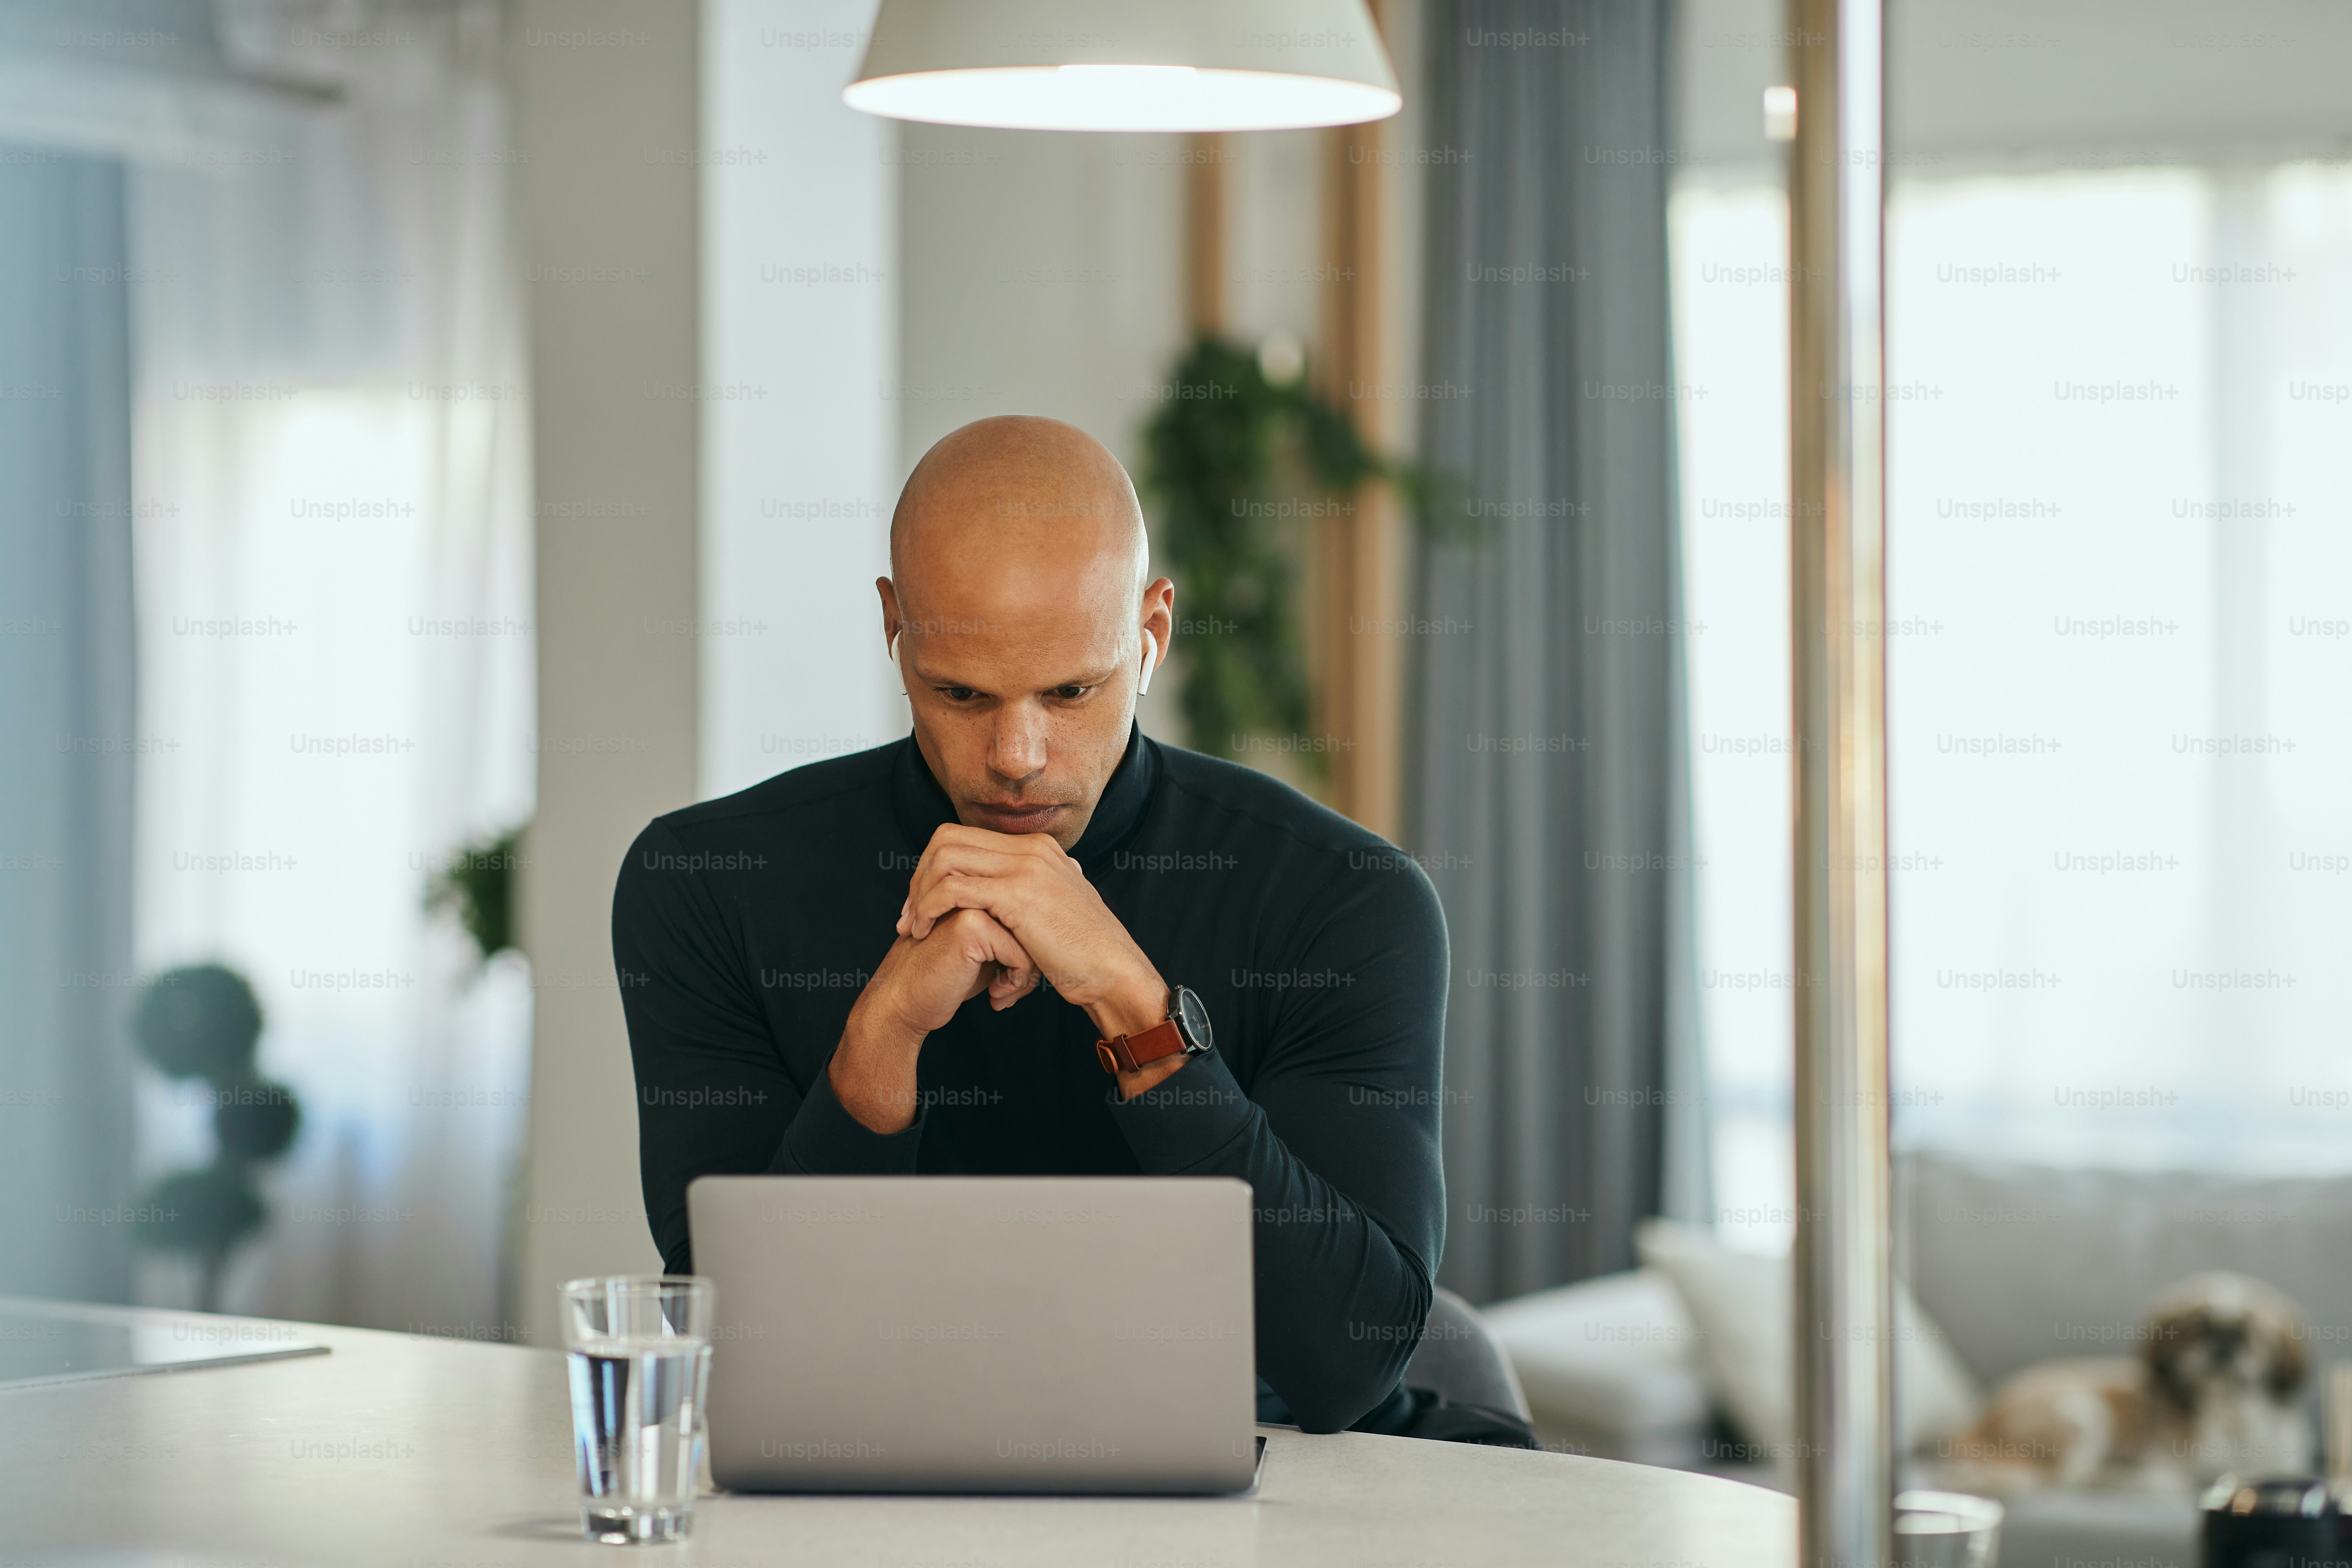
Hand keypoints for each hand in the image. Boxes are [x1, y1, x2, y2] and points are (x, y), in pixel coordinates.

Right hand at [830, 906, 1036, 1133]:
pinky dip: (1017, 982)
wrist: (905, 1003)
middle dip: (1033, 962)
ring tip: (1006, 993)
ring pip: (1033, 937)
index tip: (1017, 978)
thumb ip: (1016, 931)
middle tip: (1013, 989)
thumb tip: (1057, 932)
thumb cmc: (949, 979)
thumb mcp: (990, 951)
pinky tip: (996, 998)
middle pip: (1037, 923)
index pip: (1034, 912)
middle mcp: (977, 887)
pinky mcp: (971, 924)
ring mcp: (973, 901)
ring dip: (1026, 974)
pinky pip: (1022, 955)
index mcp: (982, 886)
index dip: (1034, 951)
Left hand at [895, 824, 1185, 1097]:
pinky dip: (929, 908)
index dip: (933, 867)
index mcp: (1037, 847)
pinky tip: (925, 931)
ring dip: (919, 893)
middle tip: (909, 916)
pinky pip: (953, 888)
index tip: (921, 904)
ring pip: (945, 858)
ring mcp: (1025, 867)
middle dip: (918, 876)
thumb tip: (1010, 894)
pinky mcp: (1018, 895)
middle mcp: (1031, 847)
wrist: (1114, 974)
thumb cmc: (1085, 955)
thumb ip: (1032, 894)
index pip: (965, 836)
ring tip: (913, 927)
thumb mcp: (1057, 911)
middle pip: (947, 839)